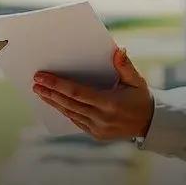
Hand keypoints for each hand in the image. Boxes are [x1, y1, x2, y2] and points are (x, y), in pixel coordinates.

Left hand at [32, 47, 153, 140]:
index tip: (42, 77)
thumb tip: (118, 50)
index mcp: (109, 103)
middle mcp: (101, 118)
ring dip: (53, 102)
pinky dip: (64, 110)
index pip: (77, 93)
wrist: (150, 123)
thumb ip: (125, 66)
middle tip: (35, 82)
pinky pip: (75, 121)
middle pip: (69, 104)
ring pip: (70, 113)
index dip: (58, 85)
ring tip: (40, 92)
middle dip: (50, 92)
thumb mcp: (136, 80)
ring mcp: (97, 128)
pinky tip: (54, 102)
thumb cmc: (141, 97)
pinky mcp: (96, 134)